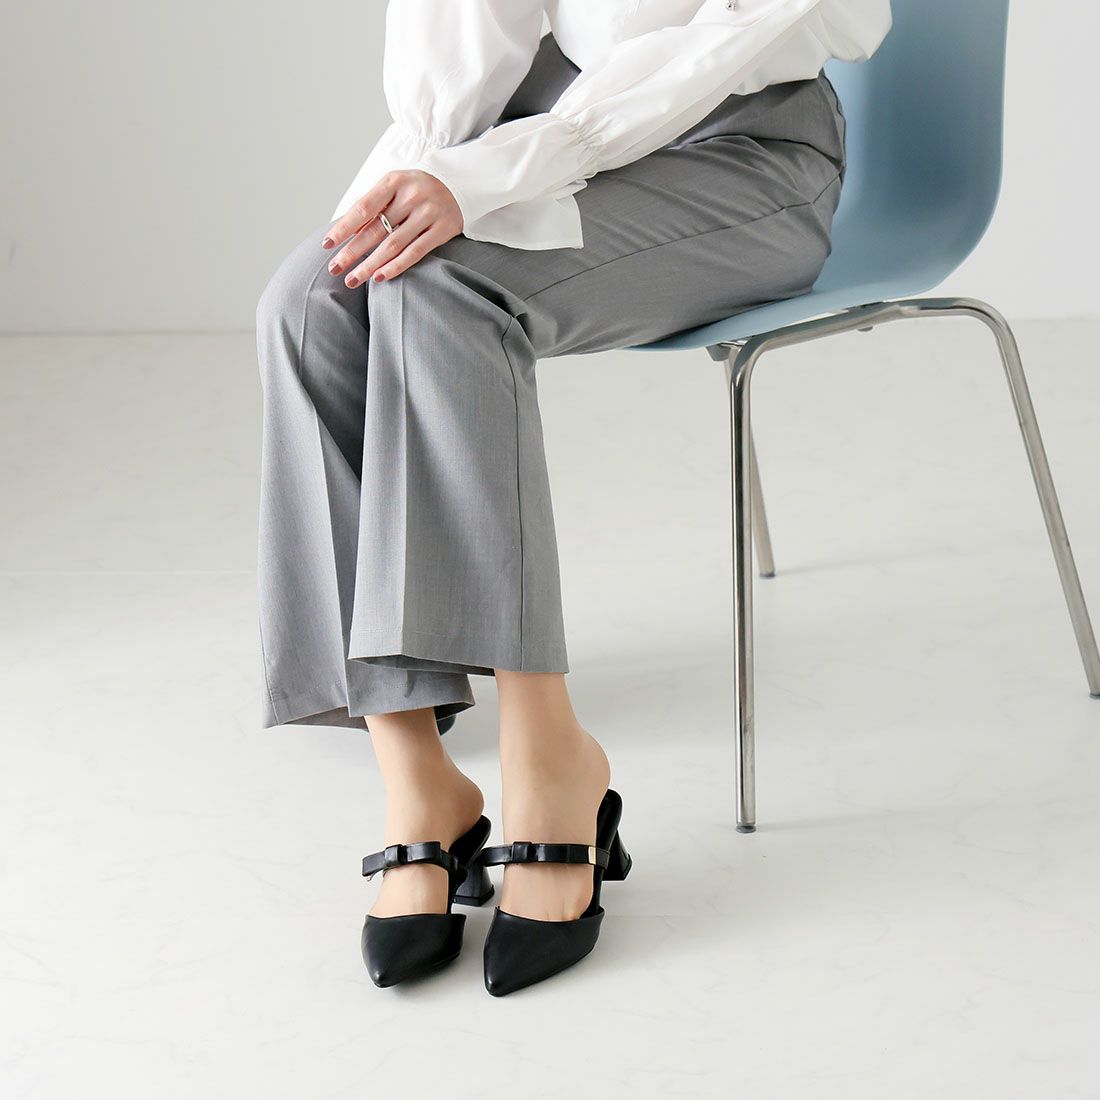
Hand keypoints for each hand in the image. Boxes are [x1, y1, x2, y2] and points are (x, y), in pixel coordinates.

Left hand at [321, 170, 463, 286]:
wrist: (459, 185)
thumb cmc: (417, 189)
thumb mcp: (394, 186)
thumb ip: (373, 204)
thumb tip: (343, 230)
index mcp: (394, 181)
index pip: (363, 208)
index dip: (343, 228)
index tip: (327, 244)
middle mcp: (412, 196)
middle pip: (375, 230)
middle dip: (352, 251)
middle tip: (334, 269)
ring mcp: (429, 213)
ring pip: (393, 245)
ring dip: (370, 265)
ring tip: (352, 279)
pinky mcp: (443, 229)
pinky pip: (415, 253)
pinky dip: (396, 267)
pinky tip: (379, 277)